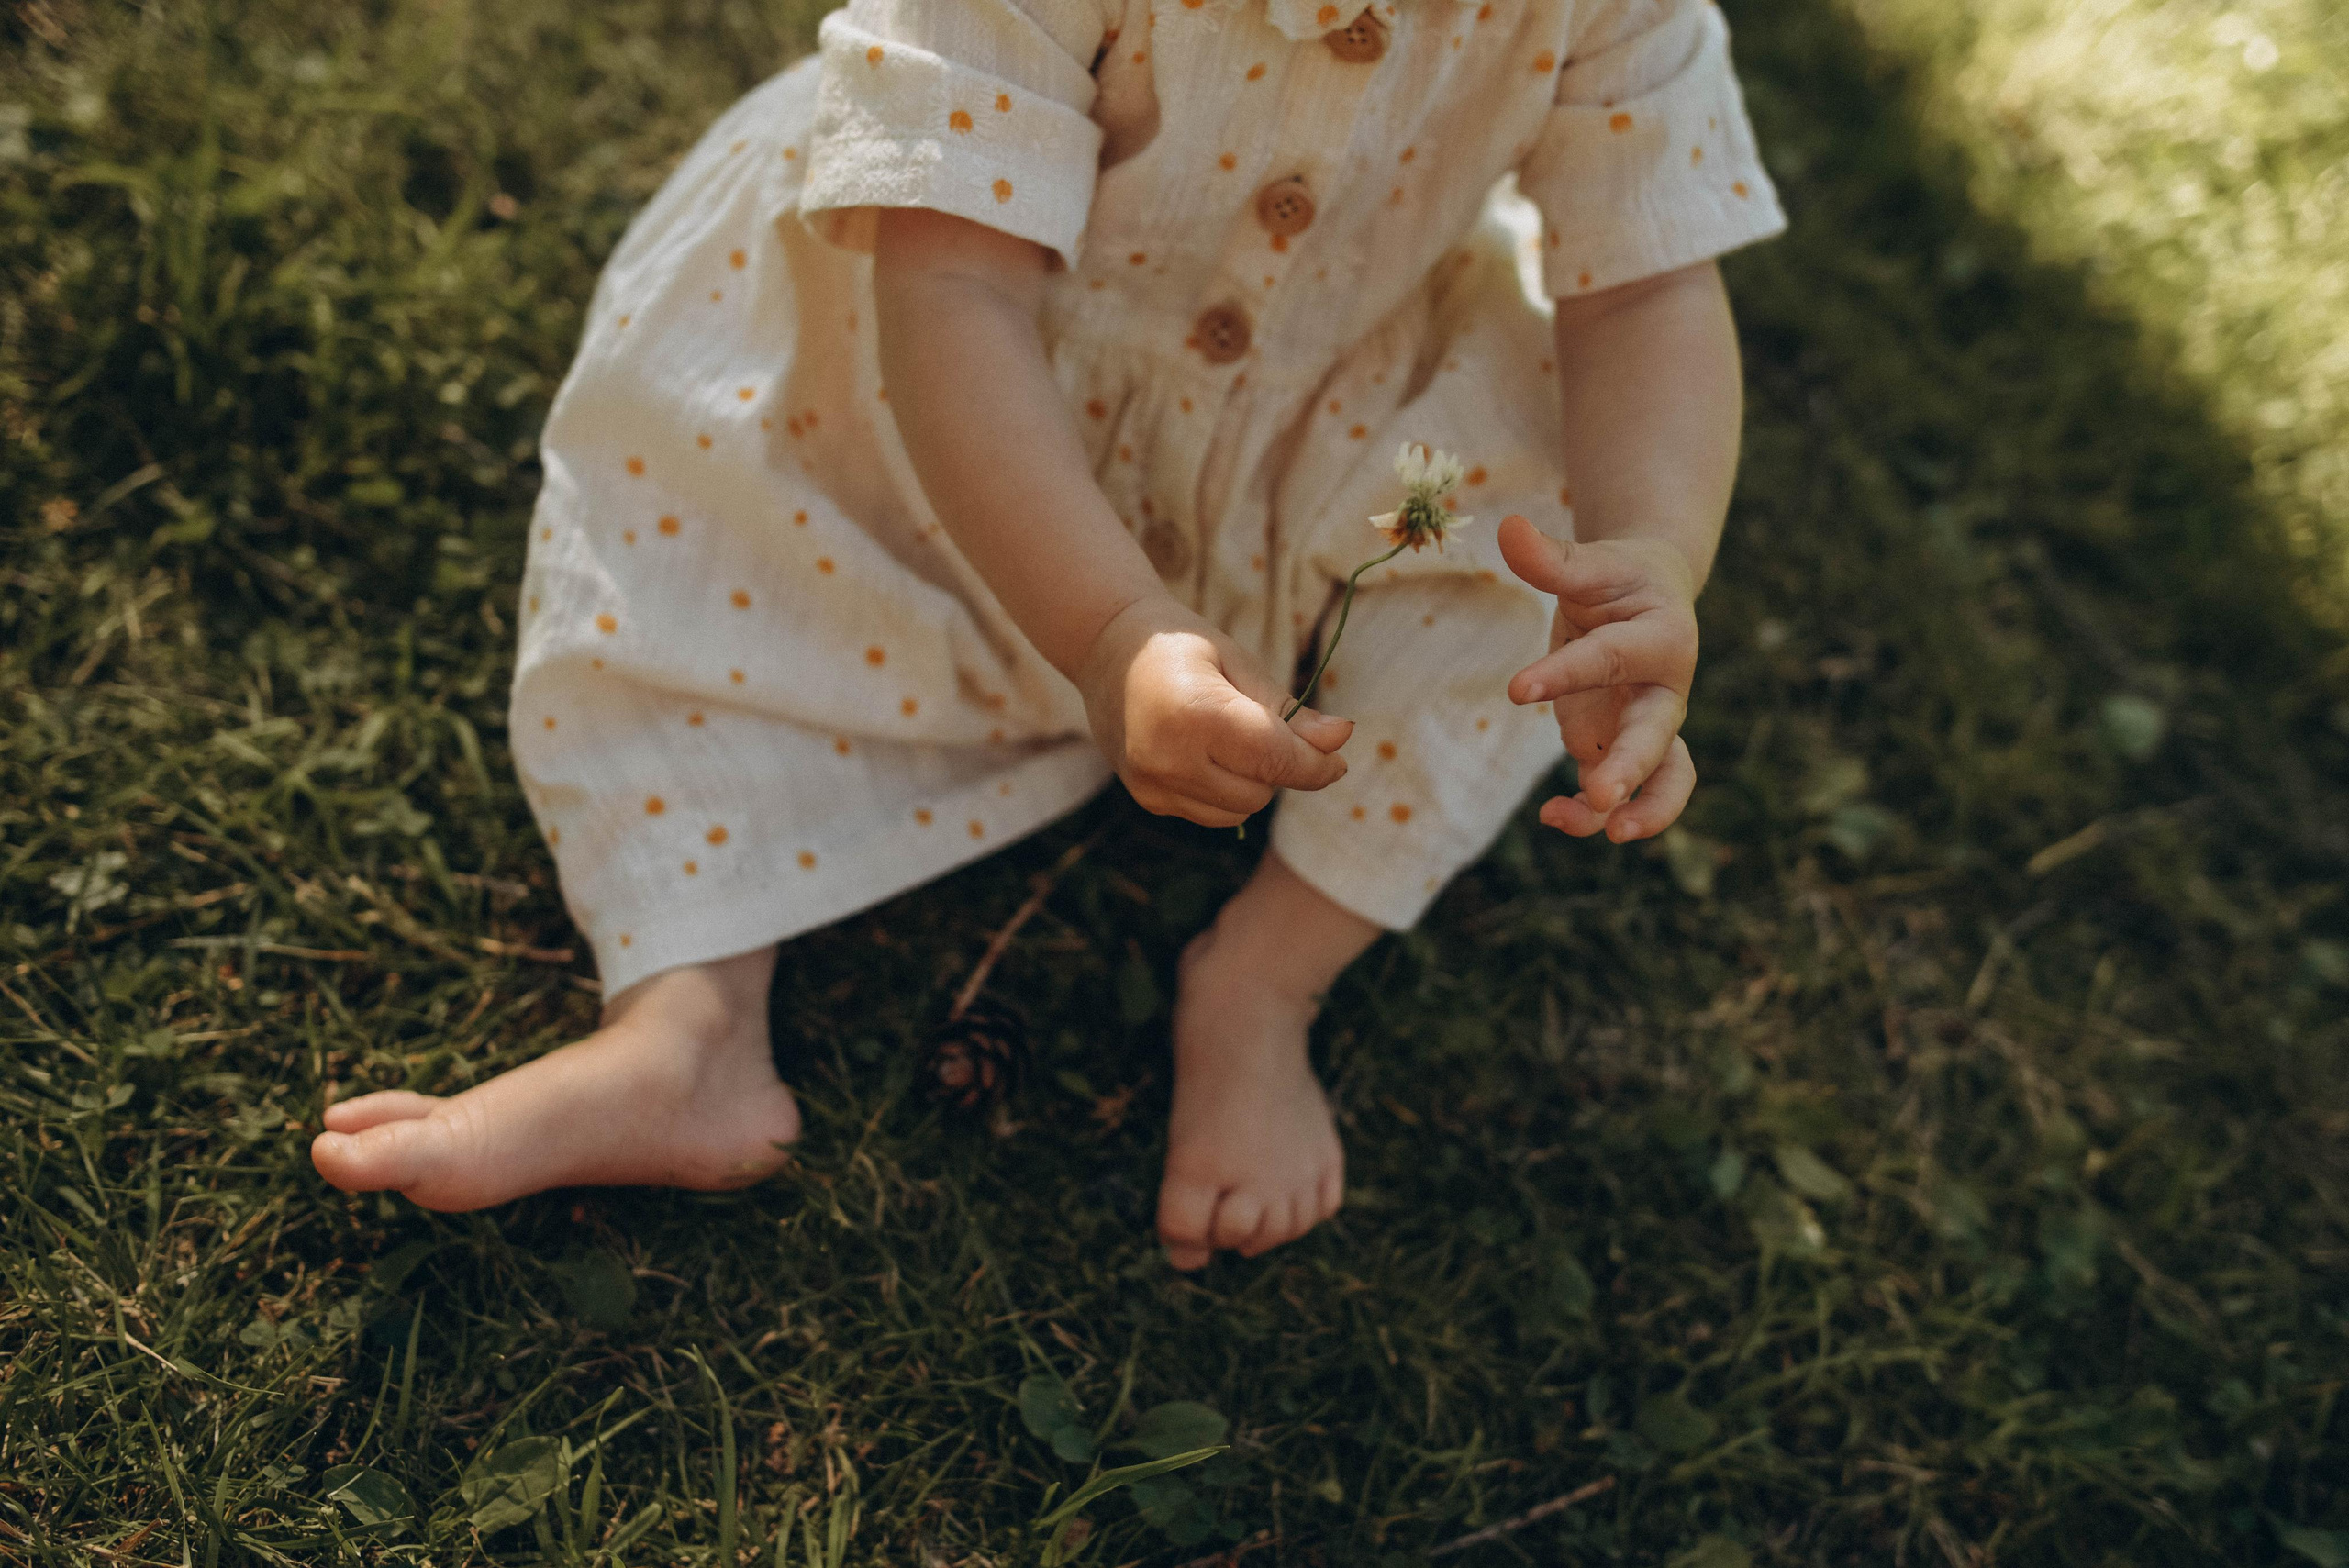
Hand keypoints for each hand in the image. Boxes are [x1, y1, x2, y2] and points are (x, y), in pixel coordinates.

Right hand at [1075, 596, 1353, 828]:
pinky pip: (1210, 813)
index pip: (1276, 760)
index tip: (1336, 758)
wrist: (1109, 650)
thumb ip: (1288, 710)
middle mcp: (1168, 758)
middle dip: (1277, 766)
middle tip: (1262, 726)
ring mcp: (1152, 784)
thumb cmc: (1183, 646)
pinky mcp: (1147, 799)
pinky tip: (1206, 755)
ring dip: (1251, 783)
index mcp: (1195, 713)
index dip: (1316, 765)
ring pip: (1238, 811)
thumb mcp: (1240, 663)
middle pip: (1261, 791)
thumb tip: (1340, 739)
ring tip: (1229, 739)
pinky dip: (1223, 792)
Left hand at [1497, 514, 1699, 842]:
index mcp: (1663, 638)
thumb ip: (1551, 557)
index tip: (1517, 692)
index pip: (1610, 660)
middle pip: (1660, 737)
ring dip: (1637, 811)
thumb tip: (1507, 527)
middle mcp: (1667, 692)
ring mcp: (1650, 727)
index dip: (1564, 676)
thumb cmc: (1617, 578)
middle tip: (1601, 793)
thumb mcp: (1588, 564)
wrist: (1650, 597)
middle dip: (1633, 768)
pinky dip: (1593, 812)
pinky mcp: (1626, 750)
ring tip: (1583, 824)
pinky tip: (1552, 815)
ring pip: (1665, 781)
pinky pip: (1625, 794)